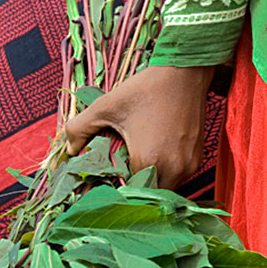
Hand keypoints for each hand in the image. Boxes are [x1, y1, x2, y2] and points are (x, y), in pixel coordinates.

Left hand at [65, 65, 214, 189]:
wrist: (184, 72)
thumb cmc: (146, 88)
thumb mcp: (107, 106)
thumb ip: (80, 129)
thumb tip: (68, 149)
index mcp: (149, 160)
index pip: (131, 194)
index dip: (117, 192)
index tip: (108, 181)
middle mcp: (173, 168)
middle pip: (149, 195)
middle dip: (134, 189)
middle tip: (121, 174)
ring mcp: (189, 164)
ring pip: (166, 187)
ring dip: (151, 181)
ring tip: (137, 163)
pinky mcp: (197, 157)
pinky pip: (179, 176)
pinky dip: (166, 171)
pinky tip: (155, 153)